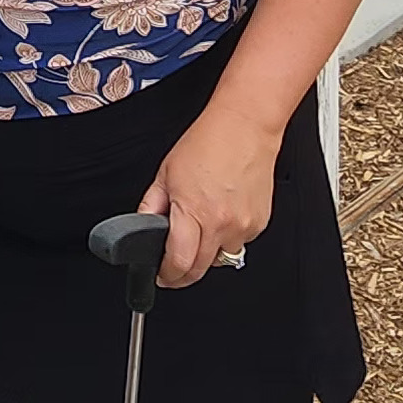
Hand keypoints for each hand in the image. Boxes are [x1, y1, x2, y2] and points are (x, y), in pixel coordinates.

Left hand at [136, 107, 276, 285]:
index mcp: (194, 212)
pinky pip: (238, 243)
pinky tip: (223, 213)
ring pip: (221, 259)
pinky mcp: (260, 224)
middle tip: (175, 263)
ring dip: (207, 253)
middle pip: (200, 270)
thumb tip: (142, 230)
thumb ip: (151, 207)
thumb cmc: (208, 142)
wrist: (246, 126)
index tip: (162, 276)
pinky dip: (227, 237)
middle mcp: (222, 224)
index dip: (166, 276)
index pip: (179, 263)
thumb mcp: (165, 174)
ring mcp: (244, 226)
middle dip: (183, 272)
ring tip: (202, 225)